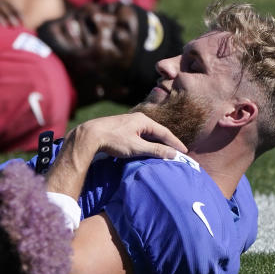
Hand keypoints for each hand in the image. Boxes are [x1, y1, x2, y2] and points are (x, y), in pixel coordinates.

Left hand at [46, 113, 185, 196]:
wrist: (90, 135)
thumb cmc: (113, 140)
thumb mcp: (137, 147)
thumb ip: (155, 150)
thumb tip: (174, 154)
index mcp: (143, 120)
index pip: (165, 132)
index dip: (175, 143)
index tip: (184, 152)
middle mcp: (137, 119)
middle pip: (157, 132)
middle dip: (167, 142)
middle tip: (177, 152)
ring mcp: (128, 123)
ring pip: (147, 133)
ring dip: (156, 142)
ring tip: (164, 151)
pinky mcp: (120, 128)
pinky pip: (138, 135)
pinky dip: (146, 142)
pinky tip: (146, 148)